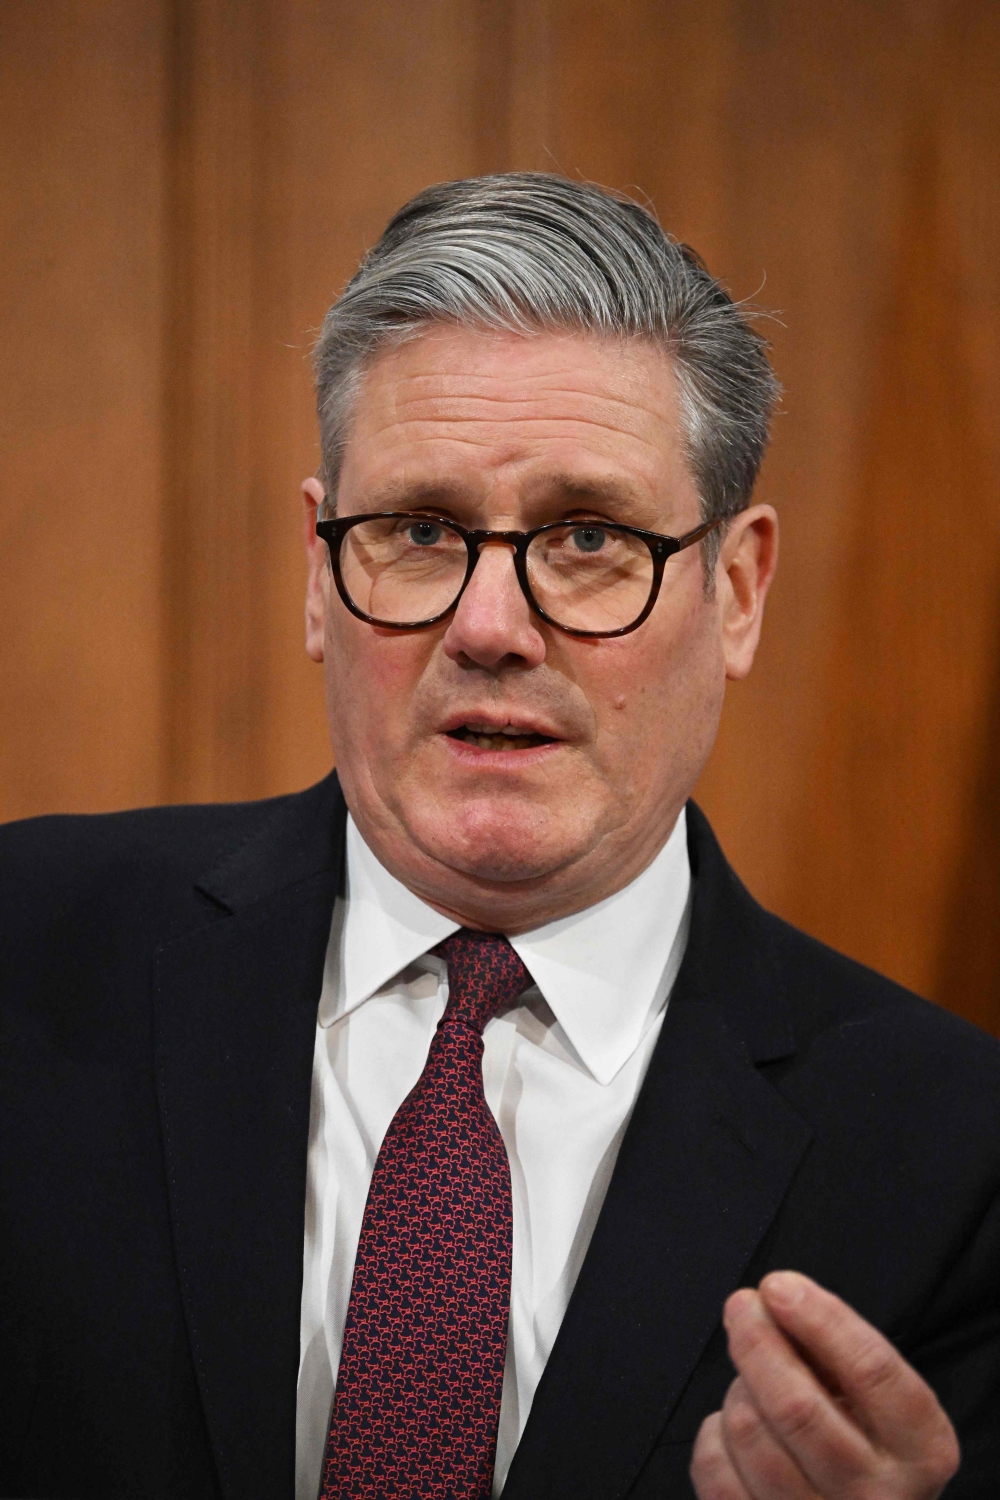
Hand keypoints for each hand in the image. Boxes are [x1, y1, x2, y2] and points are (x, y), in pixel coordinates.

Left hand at [690, 1271, 959, 1499]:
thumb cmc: (866, 1441)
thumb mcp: (880, 1397)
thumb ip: (839, 1350)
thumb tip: (775, 1300)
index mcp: (920, 1449)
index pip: (871, 1371)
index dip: (820, 1319)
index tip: (780, 1286)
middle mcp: (878, 1497)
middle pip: (796, 1408)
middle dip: (757, 1342)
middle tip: (742, 1305)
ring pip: (749, 1434)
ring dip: (739, 1390)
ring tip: (754, 1383)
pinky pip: (714, 1469)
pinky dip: (714, 1434)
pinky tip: (738, 1428)